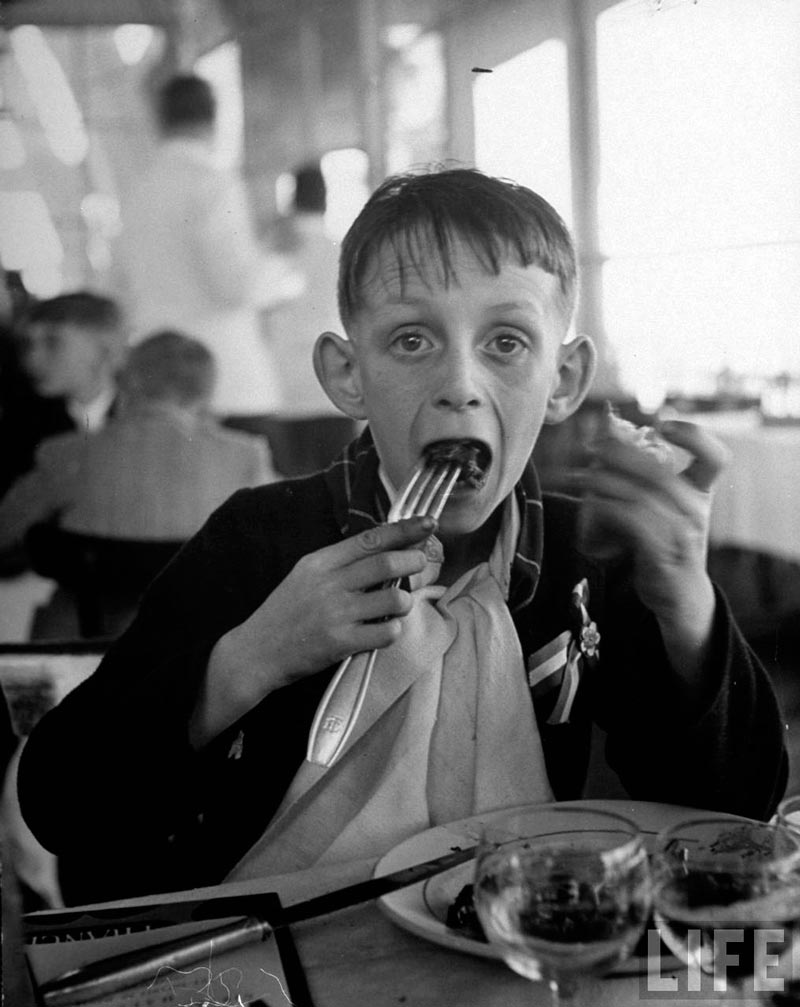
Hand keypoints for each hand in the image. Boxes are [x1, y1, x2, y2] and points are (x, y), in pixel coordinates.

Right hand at [191, 516, 439, 745]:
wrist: (255, 652)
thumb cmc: (285, 613)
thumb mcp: (304, 576)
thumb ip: (339, 562)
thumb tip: (383, 548)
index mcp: (320, 562)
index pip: (370, 538)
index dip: (404, 529)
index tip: (428, 523)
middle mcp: (329, 584)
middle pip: (387, 563)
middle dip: (414, 561)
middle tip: (421, 564)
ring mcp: (335, 614)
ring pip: (393, 598)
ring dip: (405, 600)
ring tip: (398, 604)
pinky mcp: (340, 643)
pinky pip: (386, 632)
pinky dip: (393, 630)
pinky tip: (384, 629)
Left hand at [581, 420, 728, 670]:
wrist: (679, 596)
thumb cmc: (665, 544)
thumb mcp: (665, 508)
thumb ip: (645, 480)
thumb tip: (606, 438)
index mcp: (701, 492)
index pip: (715, 456)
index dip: (694, 435)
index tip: (661, 426)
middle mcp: (696, 510)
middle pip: (658, 471)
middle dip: (619, 454)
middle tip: (590, 448)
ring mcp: (682, 533)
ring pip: (639, 496)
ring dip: (602, 482)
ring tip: (577, 477)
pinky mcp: (662, 554)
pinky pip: (632, 522)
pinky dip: (606, 508)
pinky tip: (589, 504)